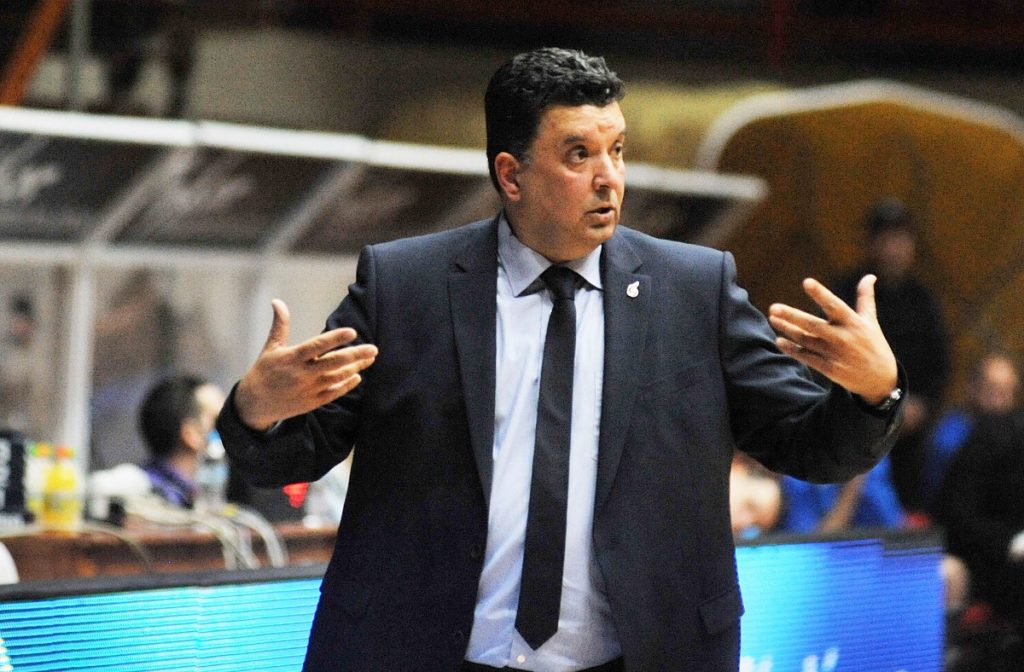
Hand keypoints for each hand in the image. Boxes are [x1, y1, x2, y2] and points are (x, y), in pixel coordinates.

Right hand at [234, 299, 377, 430]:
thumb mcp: (271, 347)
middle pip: (333, 363)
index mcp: (292, 358)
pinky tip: (358, 376)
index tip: (352, 332)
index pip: (317, 346)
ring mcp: (308, 389)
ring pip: (337, 378)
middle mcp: (302, 374)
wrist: (254, 404)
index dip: (335, 338)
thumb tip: (278, 302)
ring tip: (370, 359)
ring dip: (355, 368)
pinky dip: (346, 385)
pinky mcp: (312, 402)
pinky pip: (333, 393)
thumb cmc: (264, 371)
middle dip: (355, 355)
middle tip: (374, 349)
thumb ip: (280, 325)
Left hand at [768, 275, 897, 404]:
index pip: (834, 305)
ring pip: (805, 340)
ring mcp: (835, 354)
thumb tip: (870, 276)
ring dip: (787, 330)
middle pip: (812, 324)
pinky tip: (779, 340)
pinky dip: (792, 349)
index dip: (820, 294)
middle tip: (773, 308)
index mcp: (853, 322)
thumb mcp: (870, 321)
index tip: (807, 281)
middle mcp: (843, 337)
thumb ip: (865, 298)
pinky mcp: (830, 369)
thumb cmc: (874, 344)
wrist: (881, 380)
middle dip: (792, 316)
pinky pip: (806, 357)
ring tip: (773, 319)